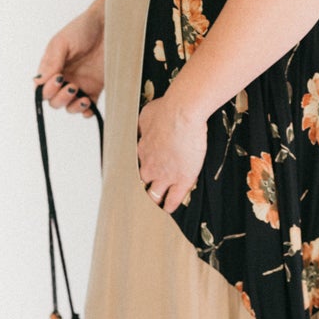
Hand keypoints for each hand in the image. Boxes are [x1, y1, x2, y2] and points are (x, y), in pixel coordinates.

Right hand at [35, 0, 104, 116]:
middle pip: (55, 101)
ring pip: (70, 106)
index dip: (47, 90)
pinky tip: (90, 107)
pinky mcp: (95, 88)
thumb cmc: (83, 28)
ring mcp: (80, 84)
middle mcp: (64, 78)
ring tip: (83, 98)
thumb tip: (39, 81)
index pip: (42, 88)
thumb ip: (52, 62)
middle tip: (72, 86)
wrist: (108, 25)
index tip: (59, 79)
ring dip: (74, 107)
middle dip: (60, 98)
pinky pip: (89, 107)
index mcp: (52, 68)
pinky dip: (88, 112)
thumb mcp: (62, 42)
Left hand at [136, 90, 207, 212]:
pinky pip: (173, 199)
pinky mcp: (181, 179)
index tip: (142, 175)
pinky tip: (169, 209)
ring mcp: (165, 175)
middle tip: (143, 196)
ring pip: (154, 195)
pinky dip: (170, 206)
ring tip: (155, 207)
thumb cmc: (166, 109)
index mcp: (142, 150)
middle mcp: (150, 165)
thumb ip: (144, 125)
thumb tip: (142, 126)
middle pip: (141, 185)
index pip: (137, 166)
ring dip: (154, 201)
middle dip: (142, 191)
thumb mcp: (146, 115)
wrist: (181, 113)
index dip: (140, 172)